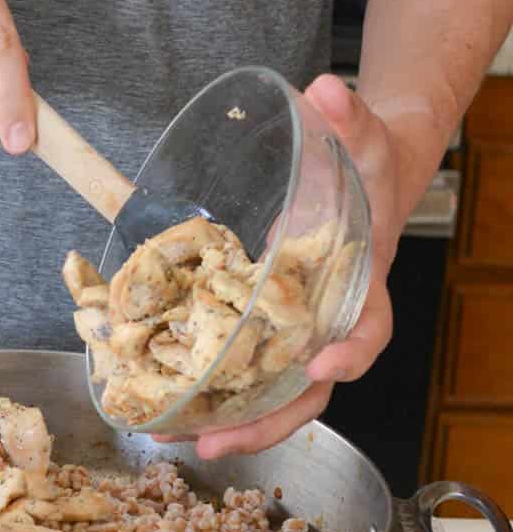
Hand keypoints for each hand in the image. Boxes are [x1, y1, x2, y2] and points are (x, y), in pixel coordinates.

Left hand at [192, 74, 400, 460]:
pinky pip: (239, 373)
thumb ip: (350, 116)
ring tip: (171, 439)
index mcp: (364, 287)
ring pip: (270, 396)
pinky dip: (206, 395)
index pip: (369, 330)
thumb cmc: (365, 165)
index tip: (325, 362)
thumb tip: (325, 89)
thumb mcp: (364, 137)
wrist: (359, 180)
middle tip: (218, 442)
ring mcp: (295, 333)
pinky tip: (162, 408)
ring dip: (226, 424)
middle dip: (266, 421)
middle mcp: (330, 322)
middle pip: (309, 391)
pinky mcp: (262, 330)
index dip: (352, 352)